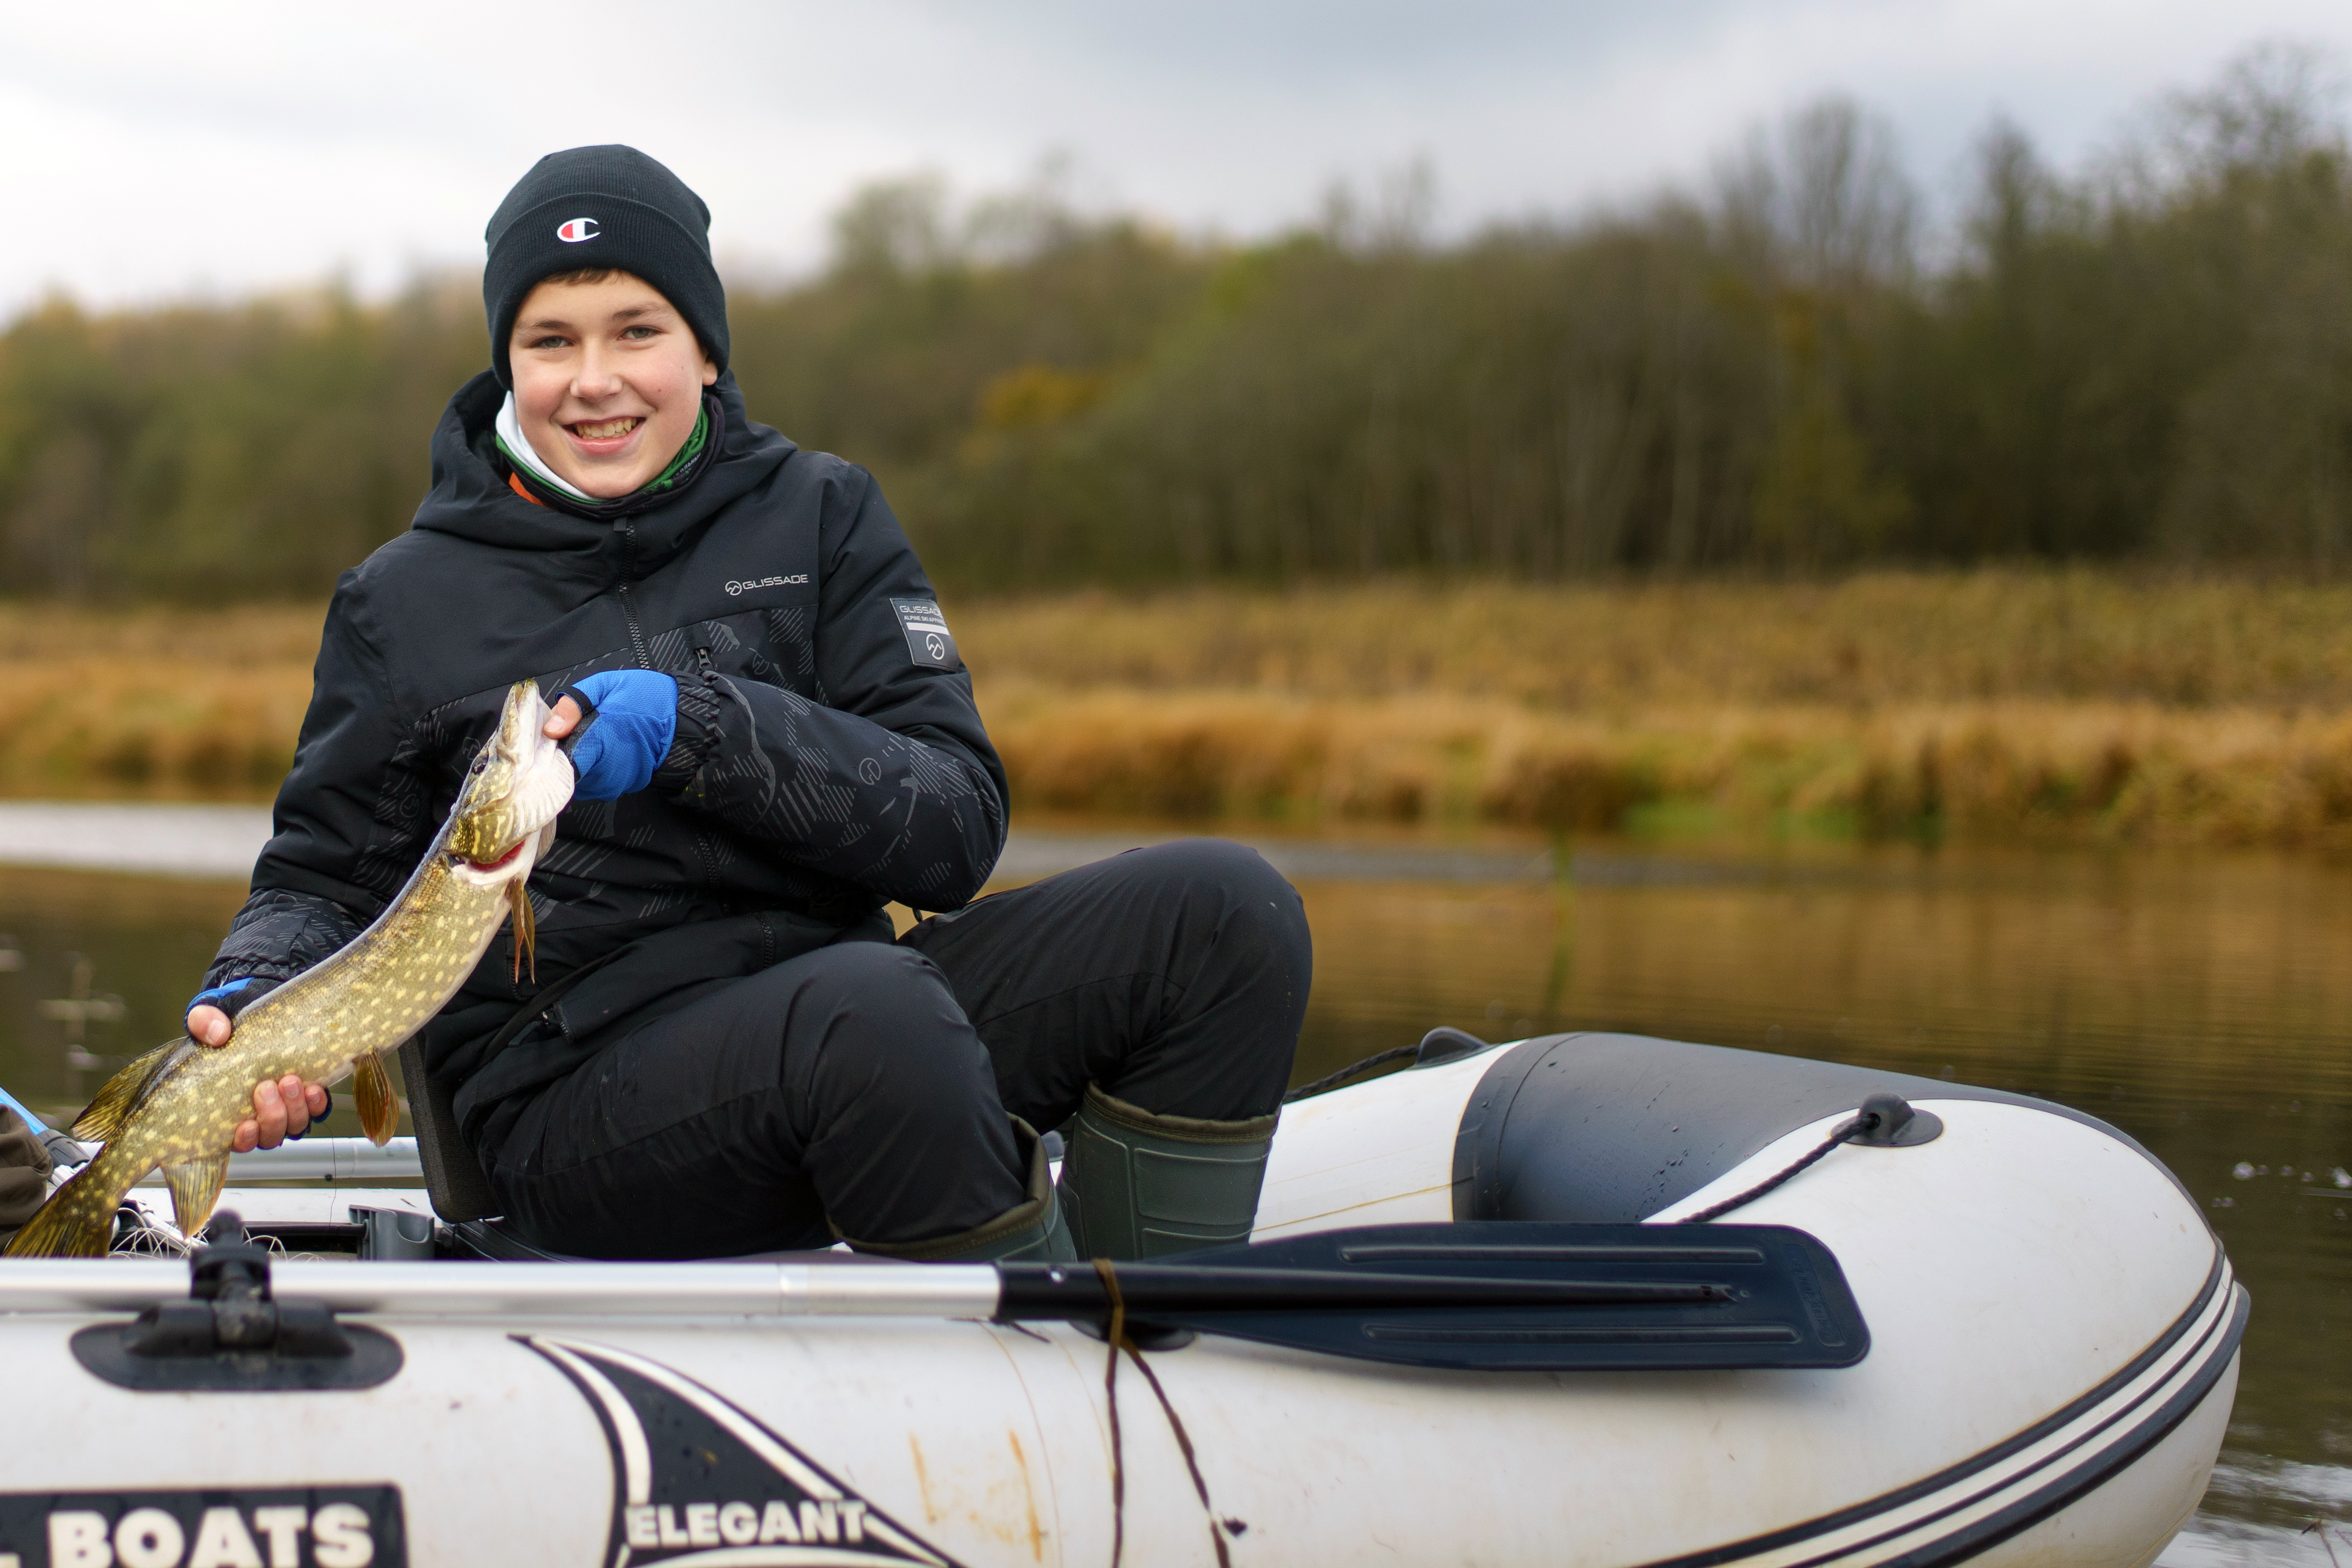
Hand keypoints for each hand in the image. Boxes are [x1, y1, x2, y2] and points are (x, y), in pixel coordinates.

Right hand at [187, 1006, 328, 1152]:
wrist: (255, 1012)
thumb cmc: (225, 1025)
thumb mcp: (208, 1018)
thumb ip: (204, 1023)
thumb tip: (217, 1034)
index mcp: (224, 1109)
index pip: (234, 1140)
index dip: (244, 1139)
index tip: (246, 1125)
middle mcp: (255, 1115)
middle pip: (269, 1136)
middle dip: (272, 1117)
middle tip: (267, 1087)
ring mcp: (282, 1106)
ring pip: (293, 1127)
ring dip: (295, 1109)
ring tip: (290, 1082)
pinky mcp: (305, 1095)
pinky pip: (316, 1111)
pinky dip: (317, 1104)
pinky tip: (314, 1089)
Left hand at [548, 671, 678, 798]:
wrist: (682, 719)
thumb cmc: (644, 697)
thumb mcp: (606, 685)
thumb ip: (574, 705)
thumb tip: (550, 730)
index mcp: (600, 742)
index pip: (561, 761)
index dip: (551, 750)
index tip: (553, 736)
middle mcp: (607, 771)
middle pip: (567, 772)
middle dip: (565, 755)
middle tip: (572, 733)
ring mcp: (616, 783)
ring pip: (580, 781)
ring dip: (578, 765)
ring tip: (587, 742)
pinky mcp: (624, 788)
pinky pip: (596, 784)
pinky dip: (593, 772)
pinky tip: (600, 753)